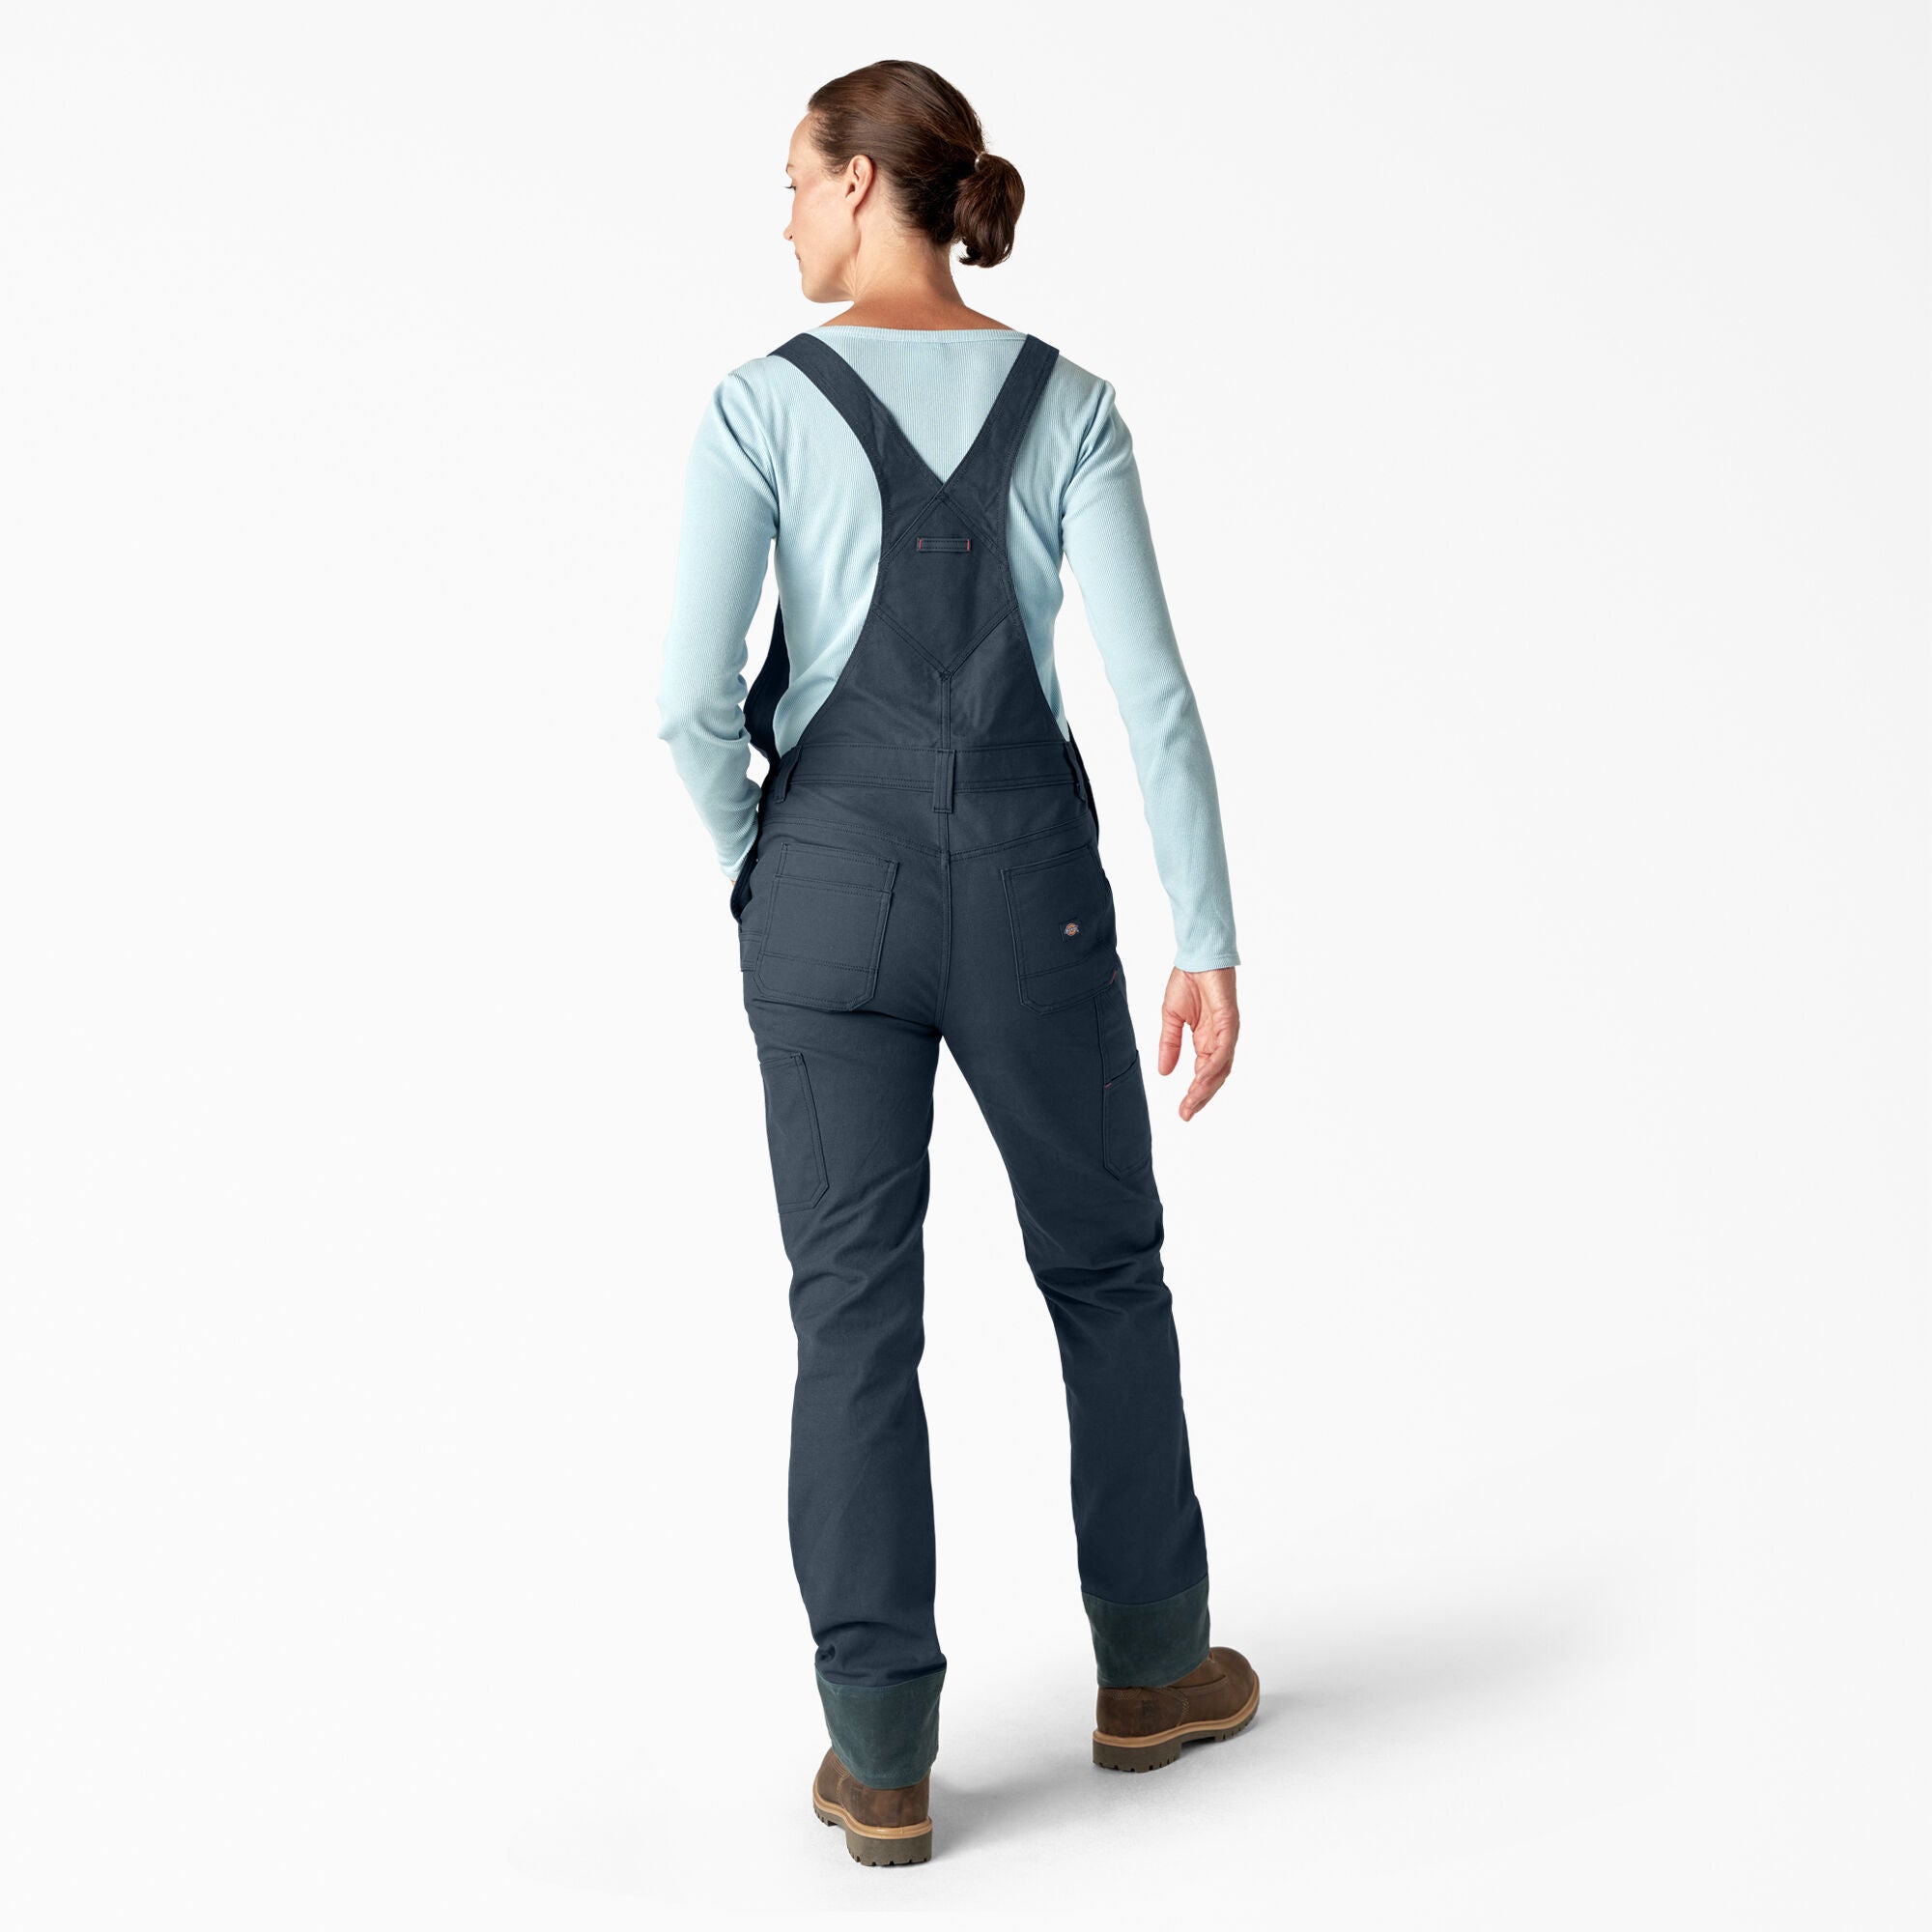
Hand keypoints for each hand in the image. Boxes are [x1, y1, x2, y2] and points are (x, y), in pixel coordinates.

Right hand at [1157, 967, 1238, 1120]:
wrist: (1195, 956)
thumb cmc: (1187, 982)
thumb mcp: (1171, 1018)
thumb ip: (1169, 1045)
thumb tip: (1163, 1072)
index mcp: (1206, 1040)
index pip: (1203, 1074)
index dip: (1194, 1094)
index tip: (1182, 1112)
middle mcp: (1219, 1040)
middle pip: (1215, 1076)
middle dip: (1201, 1097)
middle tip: (1186, 1114)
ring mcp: (1226, 1031)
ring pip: (1221, 1066)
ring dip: (1207, 1085)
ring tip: (1192, 1100)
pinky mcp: (1229, 1020)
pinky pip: (1223, 1048)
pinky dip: (1214, 1064)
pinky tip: (1201, 1076)